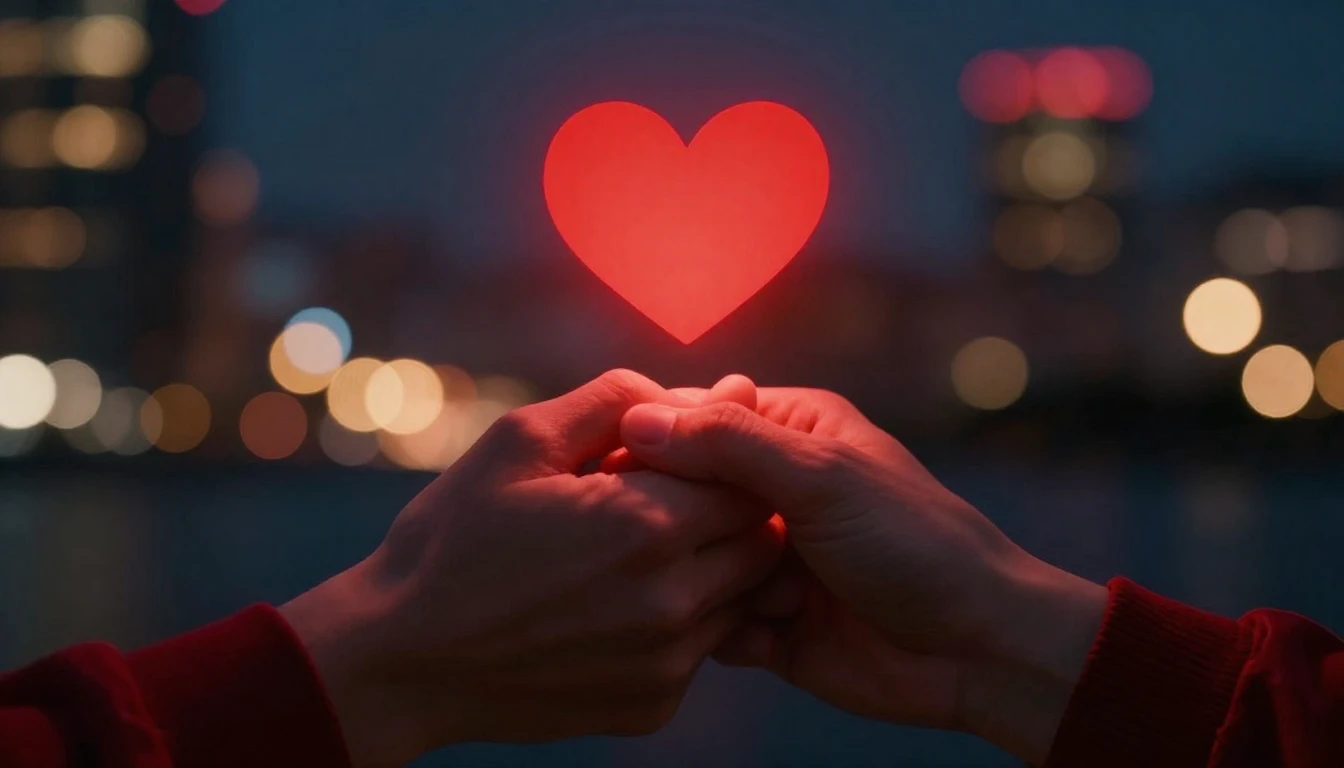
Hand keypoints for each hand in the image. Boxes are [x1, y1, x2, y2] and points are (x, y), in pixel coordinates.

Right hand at [280, 370, 783, 767]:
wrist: (403, 661)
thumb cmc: (454, 537)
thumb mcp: (522, 439)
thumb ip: (620, 400)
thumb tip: (714, 387)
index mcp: (648, 525)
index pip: (750, 479)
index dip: (722, 460)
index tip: (677, 458)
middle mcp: (673, 602)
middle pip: (760, 542)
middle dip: (728, 512)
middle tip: (662, 500)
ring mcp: (667, 663)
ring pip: (740, 598)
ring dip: (710, 568)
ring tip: (635, 552)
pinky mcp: (652, 704)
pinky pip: (701, 649)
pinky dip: (678, 623)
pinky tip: (615, 606)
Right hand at [619, 388, 1106, 764]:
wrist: (974, 648)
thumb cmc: (914, 542)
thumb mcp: (821, 476)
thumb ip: (730, 443)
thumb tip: (637, 418)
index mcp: (787, 430)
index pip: (691, 418)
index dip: (650, 442)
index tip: (614, 471)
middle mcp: (769, 489)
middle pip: (680, 493)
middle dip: (677, 523)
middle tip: (692, 547)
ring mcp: (765, 556)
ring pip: (688, 561)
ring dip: (709, 584)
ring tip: (771, 595)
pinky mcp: (765, 620)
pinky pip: (710, 621)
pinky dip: (727, 632)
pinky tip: (771, 636)